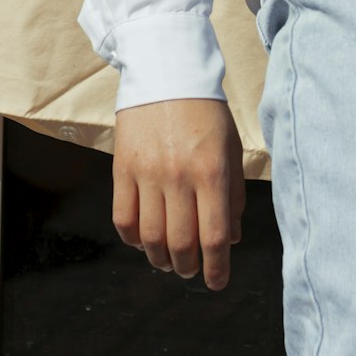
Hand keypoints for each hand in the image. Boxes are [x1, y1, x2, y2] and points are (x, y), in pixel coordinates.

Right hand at [112, 98, 245, 289]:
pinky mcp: (122, 168)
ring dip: (160, 258)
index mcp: (211, 170)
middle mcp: (179, 176)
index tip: (217, 282)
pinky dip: (133, 239)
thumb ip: (233, 193)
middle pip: (180, 243)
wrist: (167, 72)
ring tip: (169, 259)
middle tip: (191, 269)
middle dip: (188, 266)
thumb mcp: (230, 147)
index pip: (213, 236)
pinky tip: (143, 239)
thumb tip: (230, 238)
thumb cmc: (205, 111)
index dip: (216, 269)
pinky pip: (123, 218)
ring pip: (150, 238)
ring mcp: (147, 173)